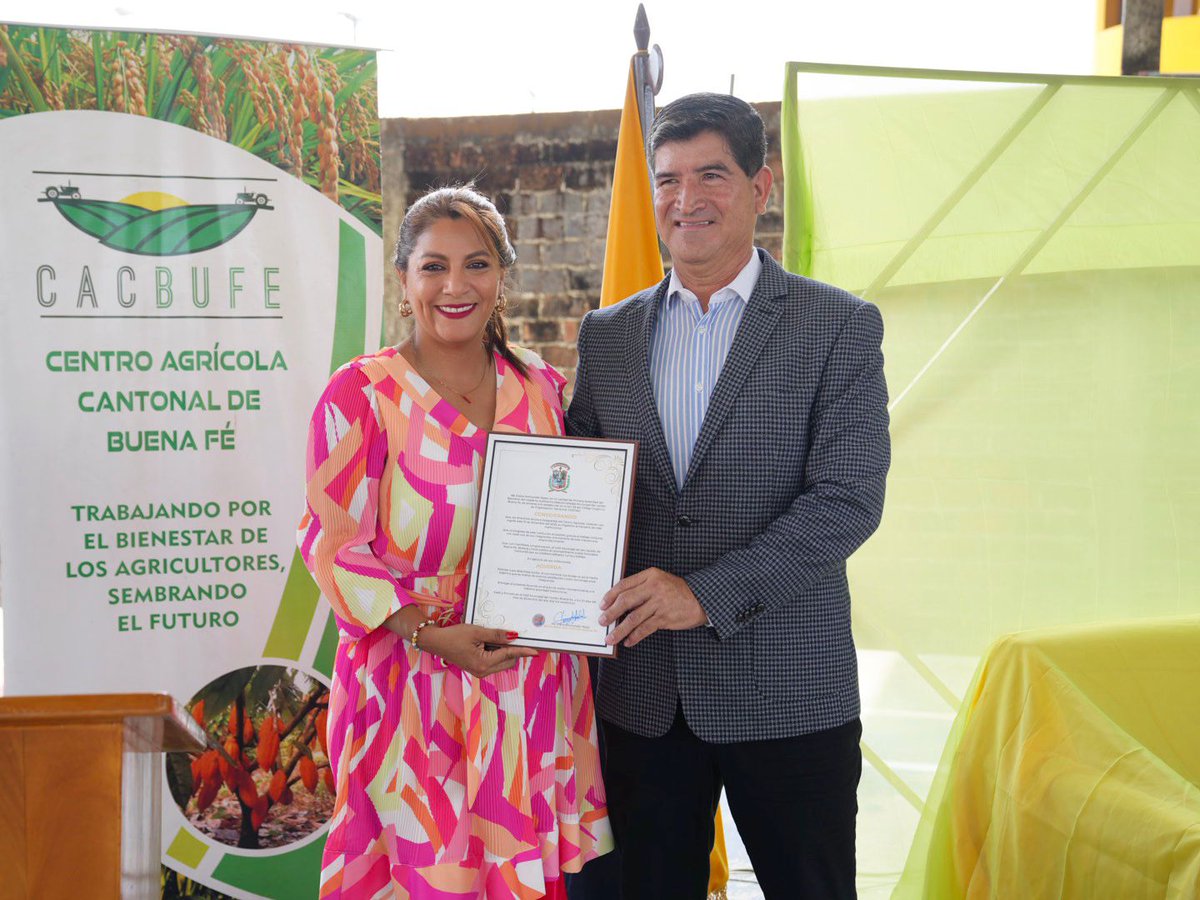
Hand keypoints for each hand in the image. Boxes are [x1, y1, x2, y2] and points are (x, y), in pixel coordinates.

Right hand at [418, 624, 538, 676]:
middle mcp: (483, 671)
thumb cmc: (454, 636)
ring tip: (494, 637)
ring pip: (502, 663)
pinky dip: (496, 653)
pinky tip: (490, 642)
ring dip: (504, 651)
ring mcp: (480, 671)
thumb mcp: (477, 632)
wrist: (436, 642)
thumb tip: (514, 636)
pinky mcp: (477, 669)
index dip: (523, 651)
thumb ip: (497, 635)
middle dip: (513, 650)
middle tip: (513, 635)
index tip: (536, 651)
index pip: (509, 655)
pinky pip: (494, 662)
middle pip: (508, 662)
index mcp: (483, 663)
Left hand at [599, 568, 707, 646]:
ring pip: (633, 618)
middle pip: (626, 601)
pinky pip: (645, 628)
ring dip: (620, 630)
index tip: (602, 605)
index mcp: (650, 575)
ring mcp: (660, 603)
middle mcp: (654, 587)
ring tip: (610, 638)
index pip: (624, 585)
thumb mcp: (660, 580)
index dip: (610, 596)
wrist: (701, 599)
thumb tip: (619, 602)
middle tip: (602, 621)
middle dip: (611, 613)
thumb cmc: (677, 590)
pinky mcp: (665, 618)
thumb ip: (641, 586)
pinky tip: (628, 641)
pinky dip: (635, 636)